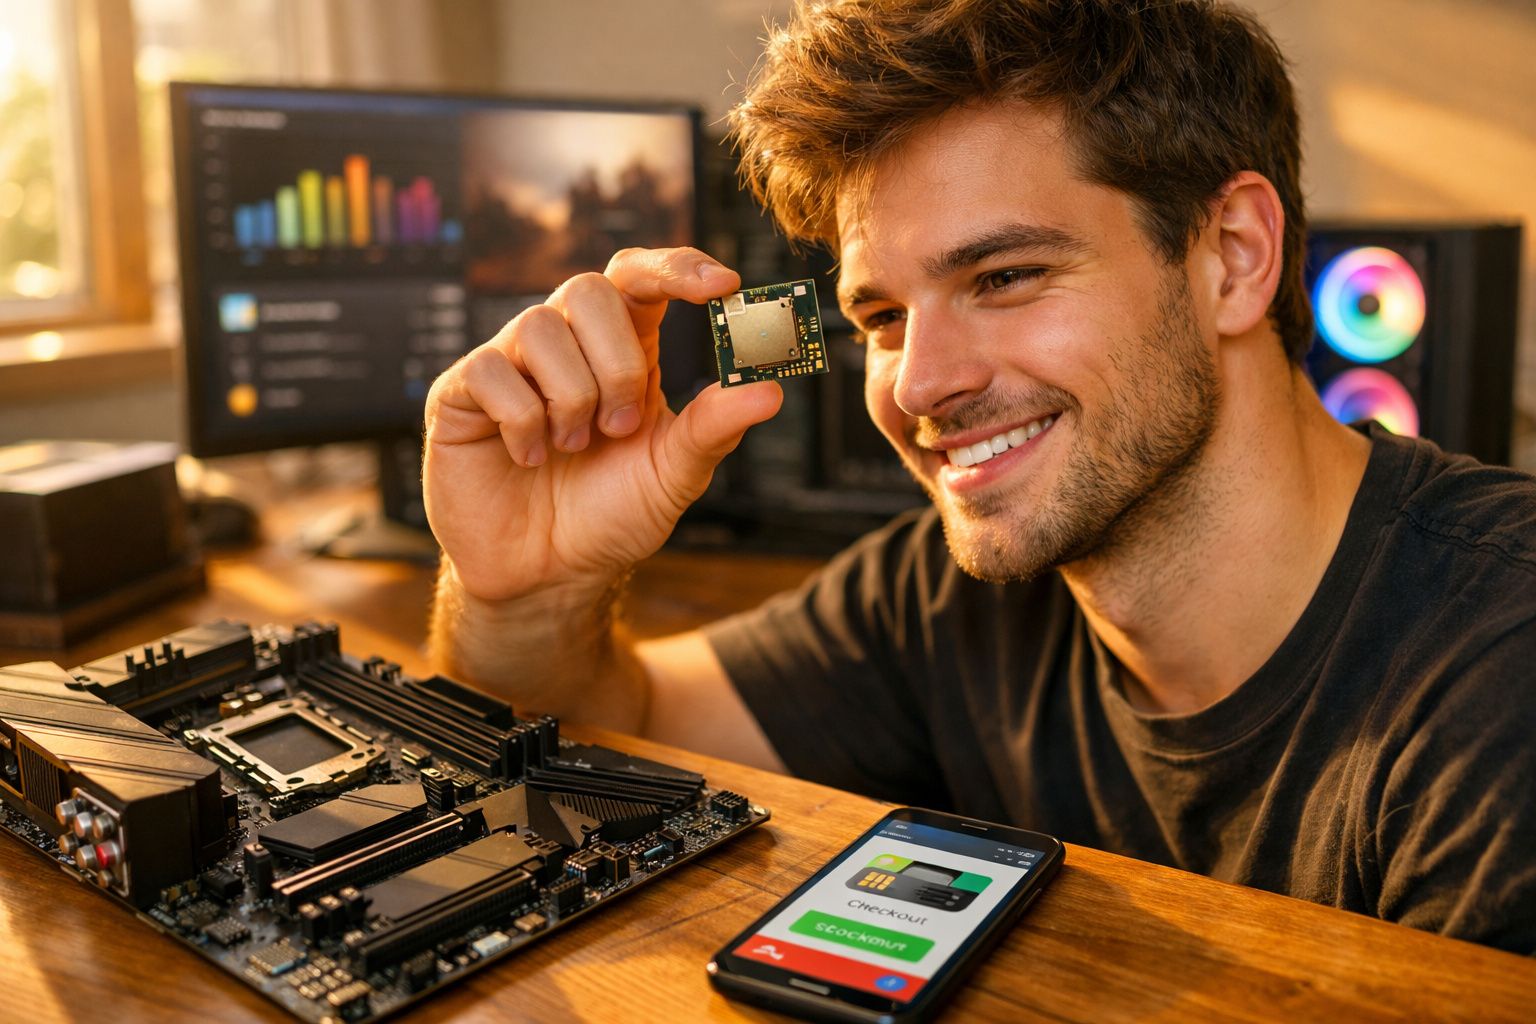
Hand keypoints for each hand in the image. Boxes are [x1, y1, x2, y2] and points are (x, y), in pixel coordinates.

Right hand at [423, 247, 782, 602]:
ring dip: (572, 398)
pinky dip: (524, 421)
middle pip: (591, 289)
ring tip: (573, 449)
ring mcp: (511, 363)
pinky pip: (493, 370)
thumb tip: (770, 390)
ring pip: (541, 326)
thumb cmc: (610, 517)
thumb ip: (715, 429)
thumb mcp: (672, 475)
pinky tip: (531, 458)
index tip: (725, 285)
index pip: (641, 277)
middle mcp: (566, 344)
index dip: (678, 268)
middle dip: (618, 363)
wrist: (549, 576)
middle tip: (620, 428)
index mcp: (623, 350)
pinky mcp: (462, 393)